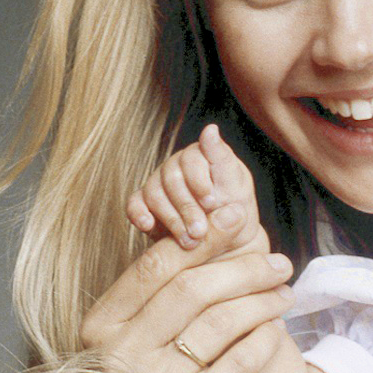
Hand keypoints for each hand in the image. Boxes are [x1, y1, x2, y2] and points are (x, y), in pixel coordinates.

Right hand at [81, 171, 296, 372]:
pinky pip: (240, 362)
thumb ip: (162, 294)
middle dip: (242, 268)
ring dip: (261, 301)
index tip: (236, 217)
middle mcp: (119, 355)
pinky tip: (276, 330)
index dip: (201, 238)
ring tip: (284, 294)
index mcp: (100, 327)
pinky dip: (263, 340)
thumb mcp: (142, 341)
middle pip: (191, 290)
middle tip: (278, 262)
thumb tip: (210, 226)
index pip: (155, 267)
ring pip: (219, 322)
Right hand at [129, 120, 251, 246]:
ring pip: (155, 193)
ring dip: (171, 219)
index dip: (199, 181)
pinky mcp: (146, 204)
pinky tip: (148, 226)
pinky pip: (135, 204)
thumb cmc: (235, 212)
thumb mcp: (237, 187)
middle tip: (200, 232)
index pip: (192, 159)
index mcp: (201, 156)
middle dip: (187, 207)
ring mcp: (160, 183)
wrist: (227, 244)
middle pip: (172, 178)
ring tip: (189, 241)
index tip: (211, 203)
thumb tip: (210, 128)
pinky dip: (139, 214)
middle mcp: (178, 165)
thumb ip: (222, 158)